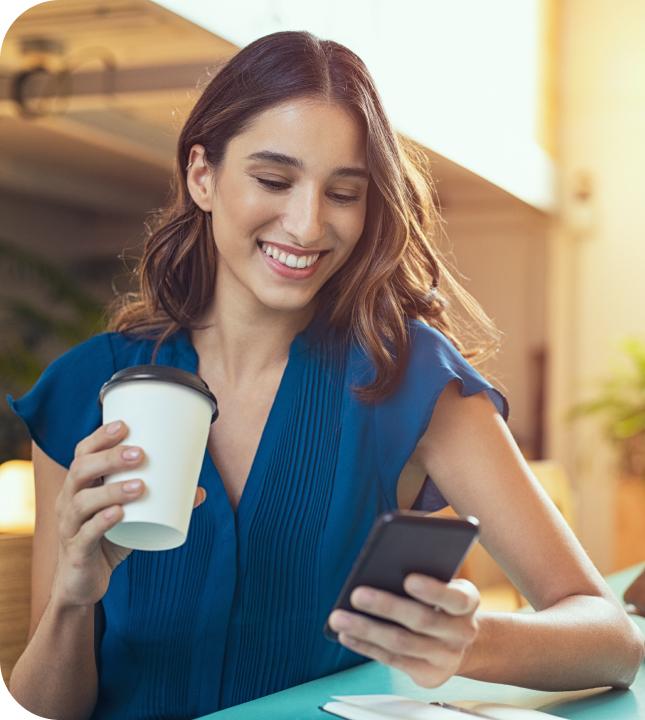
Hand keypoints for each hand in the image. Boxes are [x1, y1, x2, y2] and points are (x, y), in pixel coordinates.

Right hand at [52, 420, 206, 608]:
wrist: (83, 584)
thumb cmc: (108, 540)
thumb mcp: (134, 517)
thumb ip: (162, 503)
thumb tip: (199, 491)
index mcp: (80, 486)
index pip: (82, 453)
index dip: (100, 437)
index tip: (125, 425)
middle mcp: (68, 502)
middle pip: (80, 471)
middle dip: (109, 458)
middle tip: (140, 454)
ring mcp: (69, 527)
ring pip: (82, 502)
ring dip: (112, 490)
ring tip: (140, 485)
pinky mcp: (76, 553)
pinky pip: (85, 535)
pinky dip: (102, 522)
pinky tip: (118, 514)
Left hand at [327, 574, 478, 687]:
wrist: (457, 640)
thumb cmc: (439, 600)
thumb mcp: (440, 582)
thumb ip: (421, 571)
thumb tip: (380, 563)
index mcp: (468, 601)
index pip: (455, 598)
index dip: (433, 590)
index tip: (408, 579)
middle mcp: (462, 632)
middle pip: (421, 620)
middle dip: (386, 606)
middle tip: (357, 594)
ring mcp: (446, 657)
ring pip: (401, 643)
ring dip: (366, 630)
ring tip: (339, 617)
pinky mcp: (428, 675)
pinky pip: (392, 661)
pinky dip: (366, 647)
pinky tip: (345, 635)